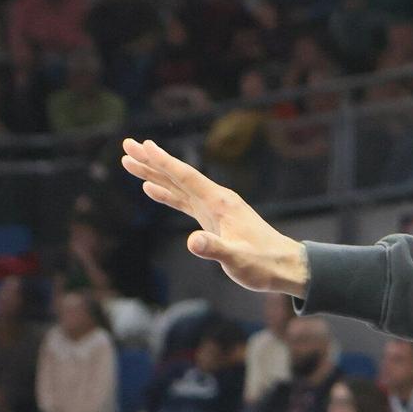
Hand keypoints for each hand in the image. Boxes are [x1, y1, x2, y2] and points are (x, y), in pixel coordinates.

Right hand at [120, 138, 309, 296]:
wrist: (286, 267)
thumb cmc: (264, 264)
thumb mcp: (237, 259)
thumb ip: (215, 249)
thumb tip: (193, 241)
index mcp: (220, 203)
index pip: (187, 177)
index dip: (164, 162)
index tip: (143, 145)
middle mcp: (216, 200)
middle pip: (178, 175)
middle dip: (152, 161)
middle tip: (127, 145)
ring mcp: (214, 209)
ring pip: (179, 186)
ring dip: (154, 174)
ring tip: (130, 162)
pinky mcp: (213, 219)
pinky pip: (185, 201)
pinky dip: (167, 193)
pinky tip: (151, 189)